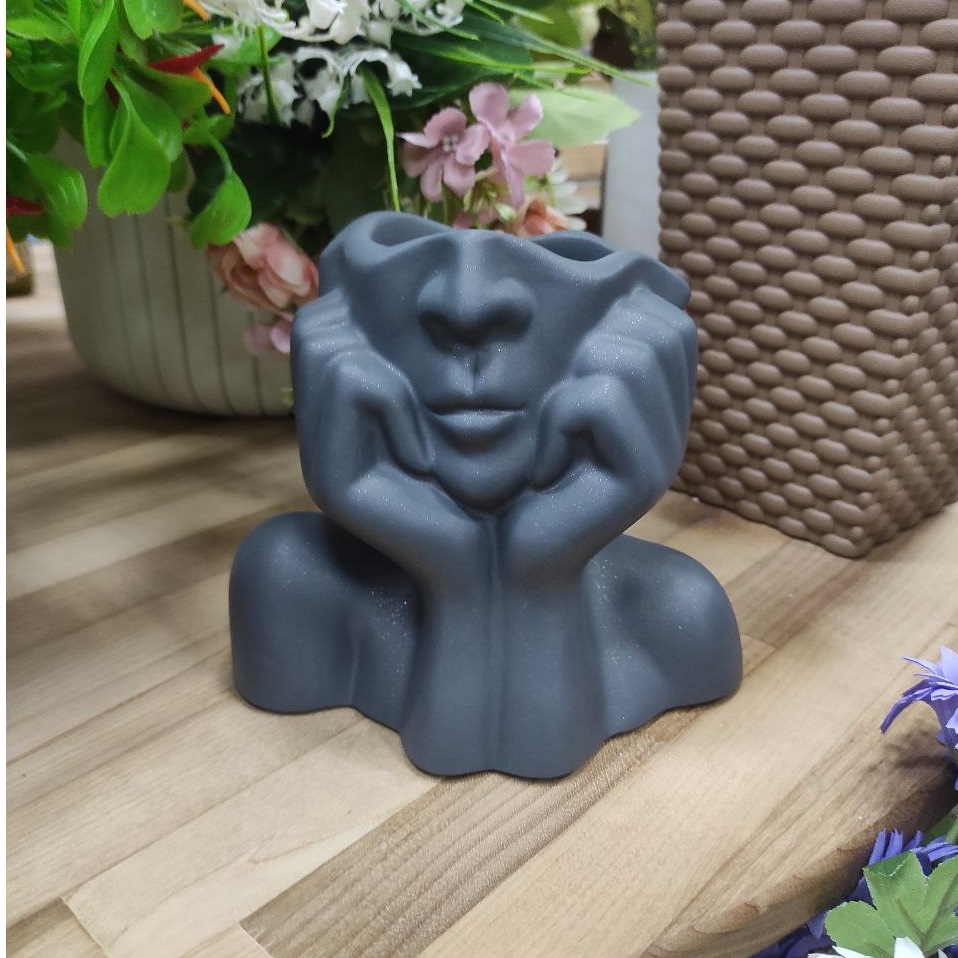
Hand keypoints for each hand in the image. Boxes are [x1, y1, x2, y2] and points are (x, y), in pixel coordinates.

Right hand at [292, 294, 480, 584]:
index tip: (438, 376)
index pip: (330, 320)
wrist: (490, 565)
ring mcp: (317, 456)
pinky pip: (355, 382)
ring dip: (395, 380)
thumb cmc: (489, 484)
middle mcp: (321, 431)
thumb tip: (419, 302)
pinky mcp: (327, 479)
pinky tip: (426, 461)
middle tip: (430, 402)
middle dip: (379, 337)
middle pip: (318, 324)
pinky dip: (398, 407)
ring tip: (430, 444)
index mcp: (349, 414)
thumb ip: (425, 361)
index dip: (375, 316)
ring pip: (329, 344)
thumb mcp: (459, 408)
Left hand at [500, 286, 696, 578]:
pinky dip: (556, 423)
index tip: (562, 377)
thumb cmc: (509, 476)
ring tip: (548, 442)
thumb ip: (574, 347)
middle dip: (589, 346)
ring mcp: (667, 450)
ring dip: (567, 390)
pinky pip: (598, 399)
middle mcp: (674, 420)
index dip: (609, 316)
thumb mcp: (540, 398)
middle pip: (659, 322)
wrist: (504, 564)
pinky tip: (545, 469)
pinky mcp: (645, 478)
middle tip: (554, 412)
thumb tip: (590, 277)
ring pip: (628, 355)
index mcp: (656, 397)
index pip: (666, 310)